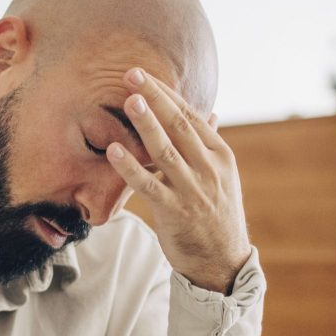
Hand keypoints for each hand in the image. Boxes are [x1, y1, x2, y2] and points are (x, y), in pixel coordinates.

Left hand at [106, 68, 250, 292]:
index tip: (144, 75)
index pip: (191, 116)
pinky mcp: (174, 211)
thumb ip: (208, 145)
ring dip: (146, 124)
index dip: (166, 94)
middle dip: (154, 97)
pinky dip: (130, 167)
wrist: (222, 262)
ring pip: (166, 151)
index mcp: (220, 156)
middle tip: (131, 74)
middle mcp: (209, 169)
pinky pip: (148, 185)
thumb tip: (210, 113)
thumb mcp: (221, 177)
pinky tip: (113, 151)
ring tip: (129, 100)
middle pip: (179, 126)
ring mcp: (192, 190)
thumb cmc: (216, 215)